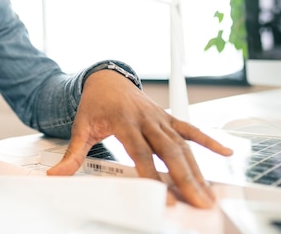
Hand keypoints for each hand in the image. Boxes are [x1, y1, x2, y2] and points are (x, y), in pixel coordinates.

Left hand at [47, 70, 232, 207]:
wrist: (105, 79)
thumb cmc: (94, 104)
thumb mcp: (80, 127)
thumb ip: (72, 154)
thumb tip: (55, 175)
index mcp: (123, 122)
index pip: (140, 153)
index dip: (151, 174)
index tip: (161, 195)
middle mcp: (145, 119)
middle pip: (168, 151)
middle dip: (184, 178)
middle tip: (197, 201)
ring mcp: (159, 118)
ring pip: (182, 144)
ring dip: (198, 169)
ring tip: (209, 193)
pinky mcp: (167, 118)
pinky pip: (190, 129)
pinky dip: (208, 140)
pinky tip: (225, 153)